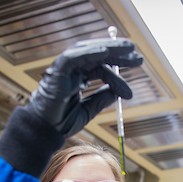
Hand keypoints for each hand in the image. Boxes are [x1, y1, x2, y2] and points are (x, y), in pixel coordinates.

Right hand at [26, 38, 142, 137]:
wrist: (45, 132)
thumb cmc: (61, 122)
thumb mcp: (89, 110)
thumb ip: (102, 98)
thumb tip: (119, 91)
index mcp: (78, 77)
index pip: (101, 65)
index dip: (119, 66)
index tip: (136, 69)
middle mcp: (71, 70)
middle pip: (97, 54)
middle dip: (118, 52)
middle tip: (137, 55)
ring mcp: (64, 69)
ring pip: (88, 51)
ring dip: (109, 48)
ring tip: (128, 50)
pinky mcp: (56, 71)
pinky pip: (74, 57)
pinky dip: (89, 53)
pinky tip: (105, 52)